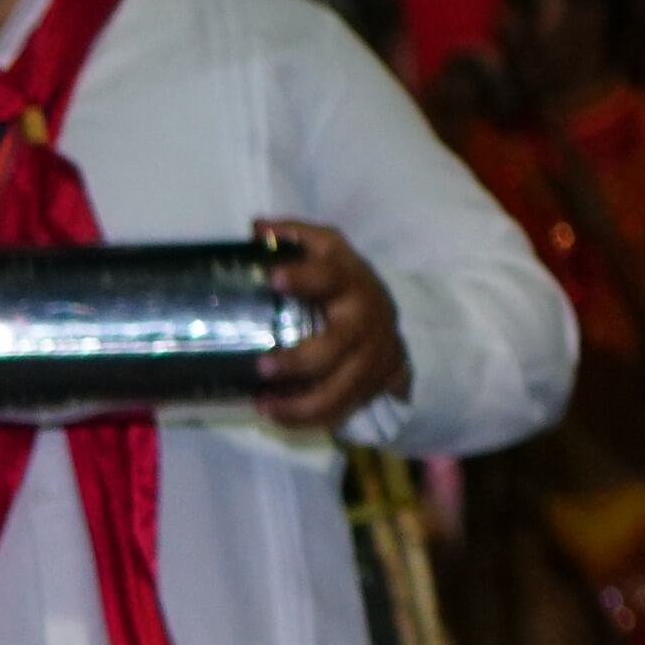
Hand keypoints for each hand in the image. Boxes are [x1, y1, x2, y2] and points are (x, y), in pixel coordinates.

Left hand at [253, 217, 409, 433]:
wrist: (387, 330)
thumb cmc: (343, 287)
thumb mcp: (331, 256)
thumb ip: (298, 239)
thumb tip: (256, 226)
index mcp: (351, 281)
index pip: (332, 274)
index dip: (305, 275)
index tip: (274, 277)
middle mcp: (363, 320)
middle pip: (337, 344)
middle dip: (300, 359)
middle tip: (261, 366)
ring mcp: (367, 359)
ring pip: (338, 388)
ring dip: (300, 401)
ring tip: (262, 403)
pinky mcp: (364, 388)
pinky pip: (336, 411)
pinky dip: (303, 418)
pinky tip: (274, 414)